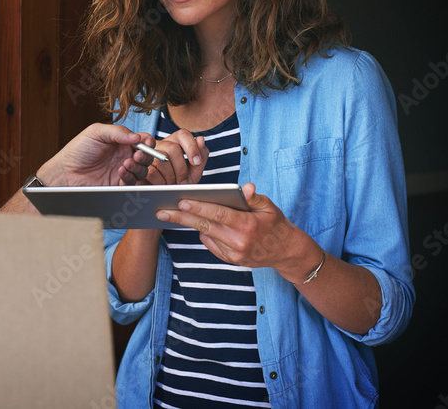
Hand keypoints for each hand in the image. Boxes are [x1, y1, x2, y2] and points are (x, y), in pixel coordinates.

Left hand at [36, 123, 154, 186]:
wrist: (65, 172)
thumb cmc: (77, 150)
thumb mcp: (96, 132)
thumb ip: (118, 131)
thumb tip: (138, 137)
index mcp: (120, 141)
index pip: (142, 140)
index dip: (147, 141)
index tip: (146, 143)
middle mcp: (123, 155)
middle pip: (146, 156)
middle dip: (146, 155)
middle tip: (138, 154)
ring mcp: (121, 170)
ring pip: (142, 170)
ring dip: (138, 166)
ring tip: (126, 163)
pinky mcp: (118, 184)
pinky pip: (132, 182)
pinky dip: (130, 176)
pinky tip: (121, 171)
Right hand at [140, 129, 208, 185]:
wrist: (165, 196)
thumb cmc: (180, 182)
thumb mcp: (195, 170)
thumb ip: (201, 155)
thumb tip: (201, 139)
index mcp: (175, 142)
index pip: (183, 134)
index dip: (191, 147)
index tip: (196, 162)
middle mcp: (161, 144)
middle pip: (173, 148)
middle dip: (181, 168)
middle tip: (184, 182)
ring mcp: (149, 154)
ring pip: (162, 160)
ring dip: (171, 177)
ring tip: (172, 185)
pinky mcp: (140, 166)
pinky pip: (152, 171)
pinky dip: (161, 181)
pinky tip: (163, 185)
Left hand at [154, 182, 311, 275]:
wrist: (286, 251)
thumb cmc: (276, 224)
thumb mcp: (269, 207)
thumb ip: (253, 197)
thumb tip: (245, 188)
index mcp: (248, 225)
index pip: (218, 214)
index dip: (199, 207)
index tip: (181, 200)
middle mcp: (239, 242)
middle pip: (205, 226)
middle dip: (182, 217)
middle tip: (161, 210)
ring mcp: (234, 253)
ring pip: (205, 235)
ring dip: (188, 224)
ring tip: (169, 213)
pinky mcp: (231, 260)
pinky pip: (210, 244)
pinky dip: (203, 233)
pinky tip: (194, 223)